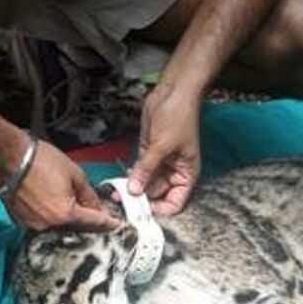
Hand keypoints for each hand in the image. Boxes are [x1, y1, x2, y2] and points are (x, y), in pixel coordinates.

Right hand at [6, 139, 117, 231]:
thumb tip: (97, 208)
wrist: (8, 157)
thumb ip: (89, 195)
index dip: (106, 223)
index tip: (114, 225)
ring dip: (66, 220)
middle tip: (94, 213)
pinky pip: (42, 224)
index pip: (92, 223)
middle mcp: (48, 225)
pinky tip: (50, 204)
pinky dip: (49, 217)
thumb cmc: (41, 161)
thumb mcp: (74, 174)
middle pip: (75, 228)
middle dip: (86, 221)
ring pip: (57, 228)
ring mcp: (32, 225)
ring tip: (69, 205)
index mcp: (65, 214)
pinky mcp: (20, 221)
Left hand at [126, 84, 201, 215]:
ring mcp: (160, 163)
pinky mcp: (148, 153)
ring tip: (116, 195)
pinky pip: (138, 171)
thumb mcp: (162, 146)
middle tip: (122, 204)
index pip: (174, 203)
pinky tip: (119, 182)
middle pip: (157, 196)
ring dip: (132, 189)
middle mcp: (174, 172)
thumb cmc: (179, 118)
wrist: (174, 92)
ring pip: (145, 184)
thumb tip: (134, 191)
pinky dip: (130, 177)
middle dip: (141, 200)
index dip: (160, 210)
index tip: (141, 211)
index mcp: (186, 175)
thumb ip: (147, 169)